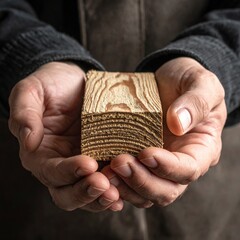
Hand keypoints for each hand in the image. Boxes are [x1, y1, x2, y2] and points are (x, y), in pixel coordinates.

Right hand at [8, 62, 122, 211]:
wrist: (74, 82)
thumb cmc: (51, 84)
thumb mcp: (31, 91)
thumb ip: (24, 114)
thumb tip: (28, 141)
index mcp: (40, 153)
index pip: (51, 172)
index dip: (68, 172)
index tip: (88, 164)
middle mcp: (59, 165)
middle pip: (67, 193)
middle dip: (86, 193)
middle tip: (105, 186)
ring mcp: (81, 164)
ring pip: (87, 195)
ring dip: (101, 198)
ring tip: (118, 194)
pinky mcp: (100, 160)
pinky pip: (106, 182)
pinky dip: (116, 190)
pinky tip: (126, 190)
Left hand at [102, 57, 226, 206]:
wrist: (169, 82)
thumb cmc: (188, 82)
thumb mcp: (201, 84)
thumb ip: (195, 103)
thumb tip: (178, 124)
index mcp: (201, 150)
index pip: (189, 169)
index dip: (168, 167)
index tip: (146, 154)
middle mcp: (180, 165)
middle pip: (166, 190)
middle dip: (142, 181)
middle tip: (119, 163)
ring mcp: (158, 166)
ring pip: (146, 193)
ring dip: (125, 187)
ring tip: (105, 172)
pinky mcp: (139, 162)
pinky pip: (129, 182)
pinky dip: (116, 182)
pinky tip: (101, 172)